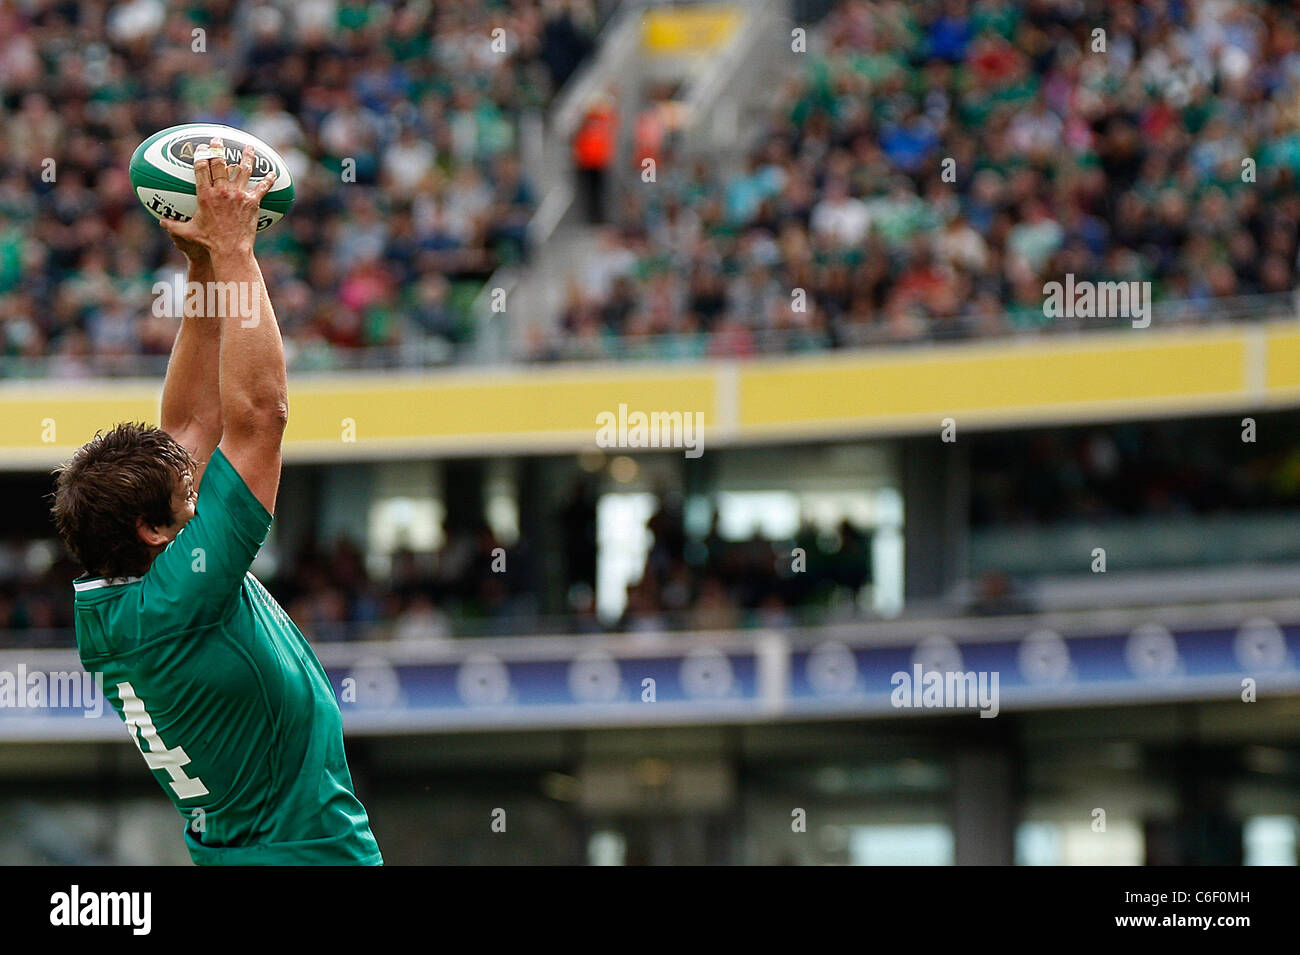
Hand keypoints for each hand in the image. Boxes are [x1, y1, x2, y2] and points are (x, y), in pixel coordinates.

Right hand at [160, 137, 276, 259]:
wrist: (230, 250)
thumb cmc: (209, 243)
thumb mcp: (188, 233)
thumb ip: (173, 226)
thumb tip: (161, 223)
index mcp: (205, 195)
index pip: (201, 168)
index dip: (202, 155)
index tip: (202, 147)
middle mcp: (222, 191)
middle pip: (220, 164)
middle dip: (219, 148)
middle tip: (219, 139)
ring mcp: (238, 195)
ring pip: (243, 170)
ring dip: (247, 157)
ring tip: (249, 147)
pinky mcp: (252, 202)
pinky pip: (262, 188)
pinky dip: (268, 180)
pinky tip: (273, 173)